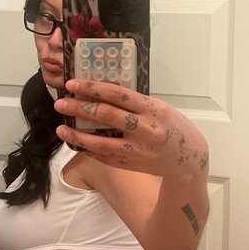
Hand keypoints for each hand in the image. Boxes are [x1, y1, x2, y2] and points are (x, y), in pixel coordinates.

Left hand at [54, 79, 208, 180]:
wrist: (187, 159)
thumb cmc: (173, 128)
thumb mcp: (159, 109)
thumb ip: (135, 103)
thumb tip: (102, 93)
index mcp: (152, 109)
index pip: (117, 94)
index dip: (92, 88)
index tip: (73, 84)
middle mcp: (145, 129)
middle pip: (106, 115)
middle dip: (80, 108)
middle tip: (61, 103)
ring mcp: (137, 150)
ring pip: (101, 142)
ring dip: (77, 135)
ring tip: (61, 128)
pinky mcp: (131, 165)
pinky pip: (104, 157)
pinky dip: (88, 150)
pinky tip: (76, 143)